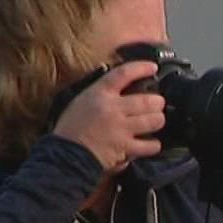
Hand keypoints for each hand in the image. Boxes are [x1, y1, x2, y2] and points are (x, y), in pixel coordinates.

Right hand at [51, 61, 165, 173]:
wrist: (64, 154)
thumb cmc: (70, 128)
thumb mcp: (81, 101)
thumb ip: (100, 93)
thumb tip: (118, 85)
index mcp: (100, 93)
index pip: (124, 73)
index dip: (141, 68)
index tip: (152, 68)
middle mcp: (113, 108)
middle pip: (147, 100)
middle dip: (157, 101)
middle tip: (157, 103)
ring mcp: (120, 128)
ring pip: (153, 120)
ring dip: (158, 120)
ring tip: (156, 120)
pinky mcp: (125, 147)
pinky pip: (149, 145)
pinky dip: (153, 144)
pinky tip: (151, 143)